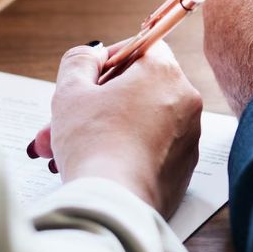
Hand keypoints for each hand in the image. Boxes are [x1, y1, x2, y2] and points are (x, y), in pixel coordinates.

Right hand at [29, 41, 202, 217]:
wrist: (114, 204)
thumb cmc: (92, 144)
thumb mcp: (71, 92)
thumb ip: (80, 61)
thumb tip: (93, 54)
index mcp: (163, 73)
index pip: (143, 47)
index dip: (111, 59)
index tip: (89, 77)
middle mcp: (185, 101)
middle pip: (138, 88)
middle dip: (97, 102)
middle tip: (65, 118)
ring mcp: (188, 137)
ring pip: (141, 121)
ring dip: (104, 129)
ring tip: (64, 150)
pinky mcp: (183, 169)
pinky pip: (151, 149)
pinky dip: (125, 151)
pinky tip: (93, 165)